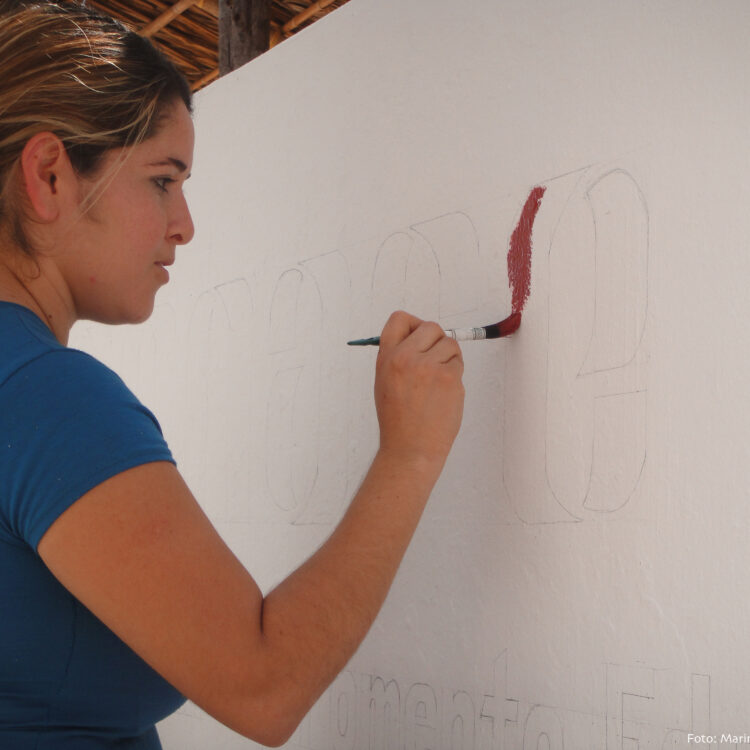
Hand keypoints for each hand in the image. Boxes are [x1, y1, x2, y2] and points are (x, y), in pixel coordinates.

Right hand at [374, 311, 464, 471]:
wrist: (410, 449)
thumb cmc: (398, 420)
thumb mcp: (385, 382)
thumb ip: (399, 357)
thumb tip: (421, 337)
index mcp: (387, 358)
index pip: (400, 319)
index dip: (413, 324)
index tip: (419, 338)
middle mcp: (406, 358)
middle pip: (431, 326)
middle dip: (437, 340)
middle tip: (435, 361)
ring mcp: (429, 367)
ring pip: (450, 344)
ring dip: (449, 359)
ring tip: (438, 383)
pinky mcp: (449, 378)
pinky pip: (458, 364)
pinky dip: (455, 375)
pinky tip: (444, 394)